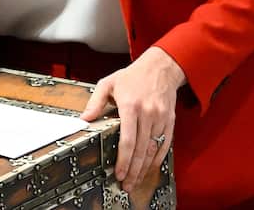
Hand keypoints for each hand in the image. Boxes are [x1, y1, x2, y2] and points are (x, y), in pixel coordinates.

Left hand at [81, 46, 184, 193]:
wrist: (160, 68)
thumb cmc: (132, 76)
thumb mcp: (108, 83)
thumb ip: (95, 101)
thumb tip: (84, 119)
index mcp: (130, 106)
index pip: (127, 139)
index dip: (123, 159)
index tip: (118, 173)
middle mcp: (147, 114)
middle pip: (141, 149)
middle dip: (133, 170)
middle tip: (125, 185)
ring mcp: (160, 119)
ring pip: (152, 150)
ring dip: (144, 168)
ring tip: (135, 181)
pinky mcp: (169, 121)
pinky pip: (164, 145)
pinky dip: (157, 159)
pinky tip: (149, 169)